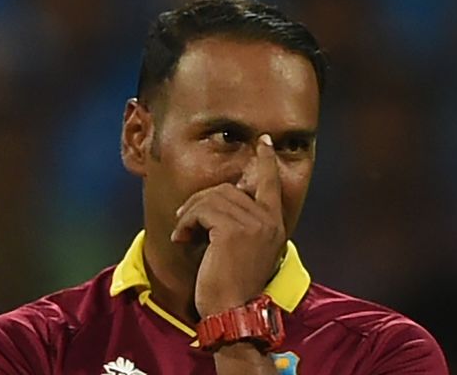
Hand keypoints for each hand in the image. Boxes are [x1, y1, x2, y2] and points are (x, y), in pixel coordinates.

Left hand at [171, 134, 284, 317]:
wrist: (233, 313)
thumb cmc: (234, 288)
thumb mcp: (246, 252)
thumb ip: (243, 225)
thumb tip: (219, 200)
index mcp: (275, 225)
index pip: (272, 184)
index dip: (265, 162)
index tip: (263, 142)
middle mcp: (268, 220)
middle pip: (228, 189)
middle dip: (201, 202)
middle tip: (185, 221)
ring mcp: (252, 224)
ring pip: (212, 198)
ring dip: (190, 214)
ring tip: (183, 233)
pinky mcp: (232, 230)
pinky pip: (202, 211)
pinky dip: (186, 223)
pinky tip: (181, 240)